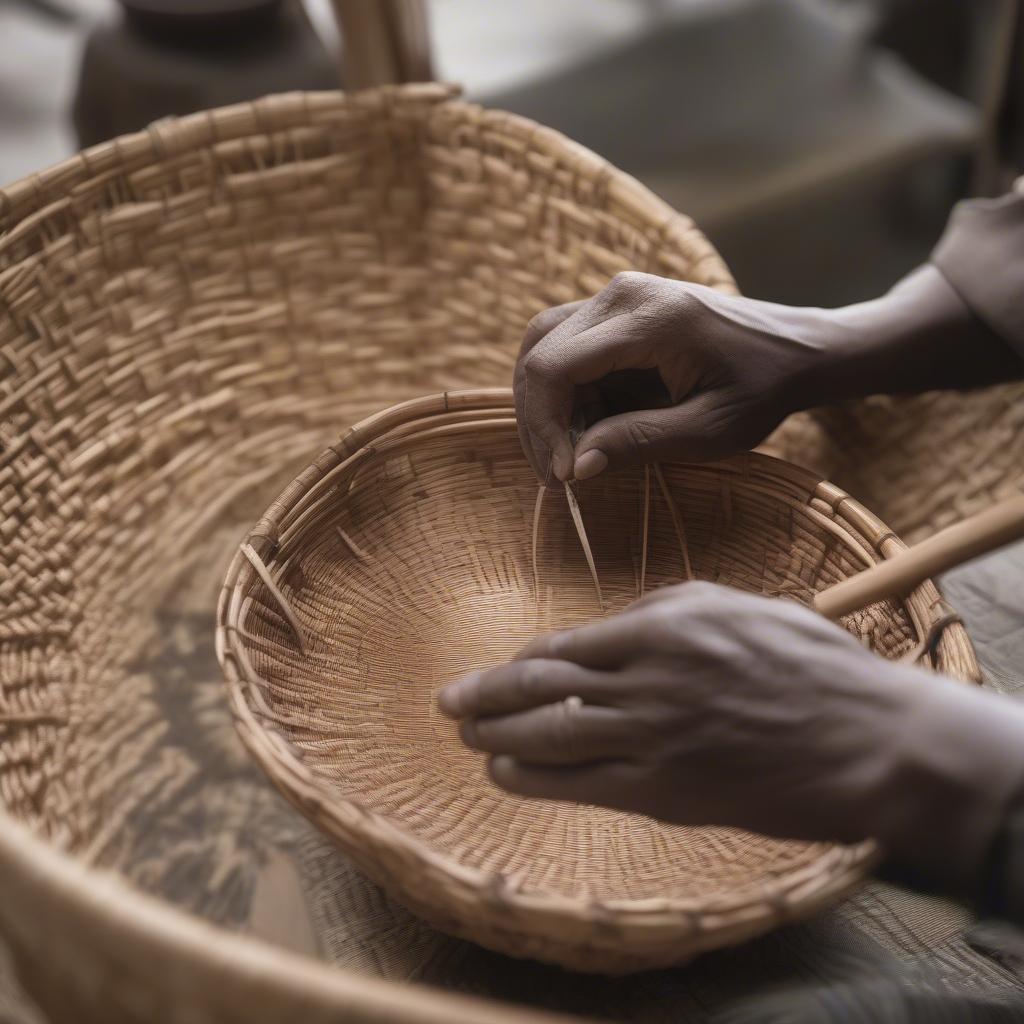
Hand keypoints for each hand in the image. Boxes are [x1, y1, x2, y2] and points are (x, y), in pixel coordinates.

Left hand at [439, 583, 1023, 890]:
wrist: (869, 741)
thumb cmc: (811, 665)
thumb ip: (667, 607)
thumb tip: (611, 623)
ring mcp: (655, 738)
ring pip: (552, 735)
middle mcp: (649, 679)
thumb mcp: (740, 605)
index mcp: (666, 626)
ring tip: (465, 735)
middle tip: (447, 701)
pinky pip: (583, 784)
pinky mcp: (668, 791)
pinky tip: (505, 772)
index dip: (526, 659)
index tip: (503, 668)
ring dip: (498, 735)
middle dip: (488, 694)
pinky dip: (536, 778)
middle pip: (545, 688)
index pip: (570, 645)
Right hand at [515, 267, 1015, 482]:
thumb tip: (576, 467)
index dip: (546, 427)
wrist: (796, 348)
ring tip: (572, 454)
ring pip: (543, 346)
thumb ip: (639, 442)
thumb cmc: (763, 389)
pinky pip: (566, 346)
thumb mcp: (710, 429)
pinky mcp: (617, 309)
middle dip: (538, 420)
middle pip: (538, 353)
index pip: (554, 366)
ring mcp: (617, 295)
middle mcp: (621, 293)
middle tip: (560, 475)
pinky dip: (565, 392)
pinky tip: (590, 427)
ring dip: (546, 405)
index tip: (567, 475)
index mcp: (648, 318)